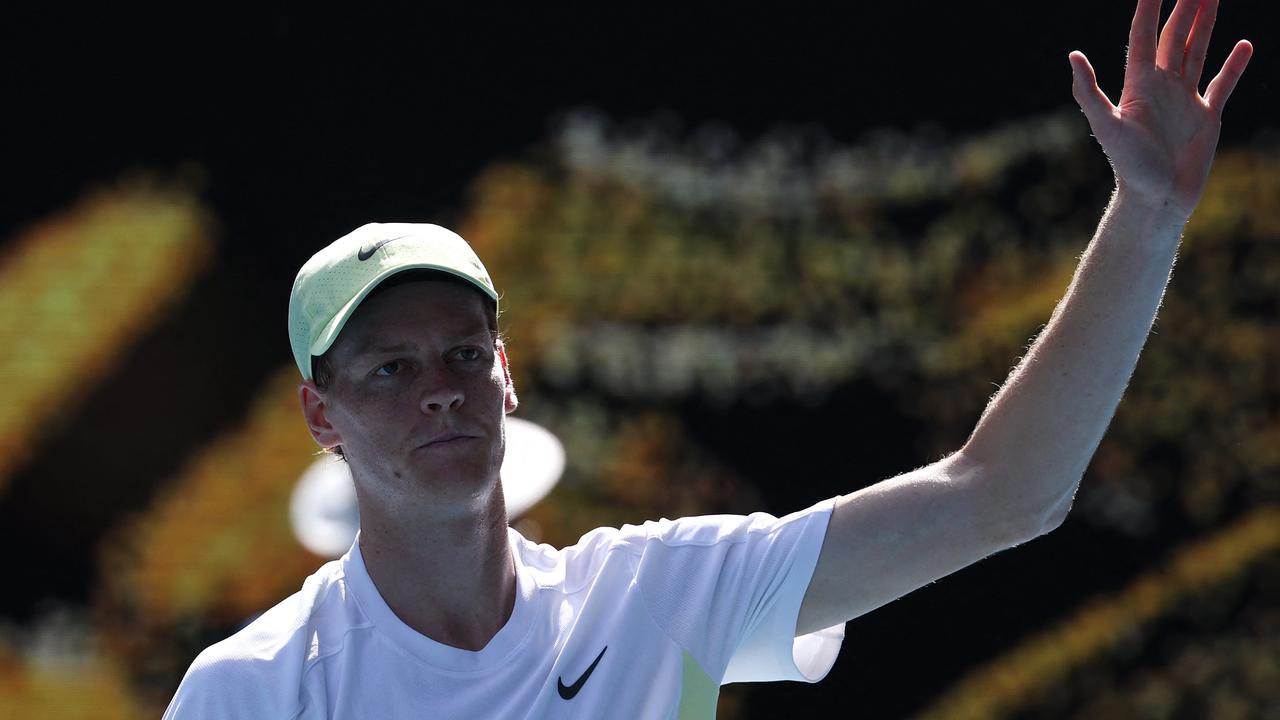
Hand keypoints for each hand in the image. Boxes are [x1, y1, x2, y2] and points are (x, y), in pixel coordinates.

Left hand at [1069, 0, 1251, 217]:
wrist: (1156, 199)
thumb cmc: (1129, 166)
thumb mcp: (1106, 126)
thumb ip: (1089, 91)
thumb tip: (1072, 56)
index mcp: (1139, 84)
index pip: (1145, 35)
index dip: (1150, 7)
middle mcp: (1162, 86)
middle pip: (1175, 36)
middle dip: (1185, 7)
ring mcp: (1185, 100)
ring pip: (1197, 51)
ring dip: (1206, 24)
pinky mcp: (1206, 117)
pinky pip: (1222, 84)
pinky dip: (1234, 65)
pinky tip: (1244, 45)